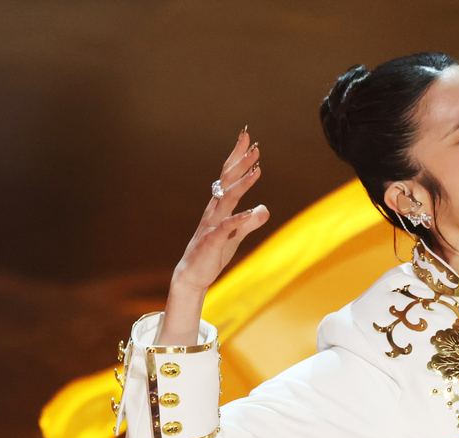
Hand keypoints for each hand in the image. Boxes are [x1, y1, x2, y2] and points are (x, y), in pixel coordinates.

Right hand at [159, 129, 269, 344]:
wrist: (193, 275)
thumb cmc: (213, 253)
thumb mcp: (237, 235)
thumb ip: (250, 221)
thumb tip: (264, 208)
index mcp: (220, 207)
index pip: (229, 177)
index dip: (238, 159)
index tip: (249, 141)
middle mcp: (214, 211)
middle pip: (227, 180)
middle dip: (239, 161)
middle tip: (253, 143)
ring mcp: (212, 224)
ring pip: (227, 199)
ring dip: (242, 183)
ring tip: (257, 168)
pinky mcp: (212, 240)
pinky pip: (226, 227)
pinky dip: (239, 218)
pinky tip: (252, 210)